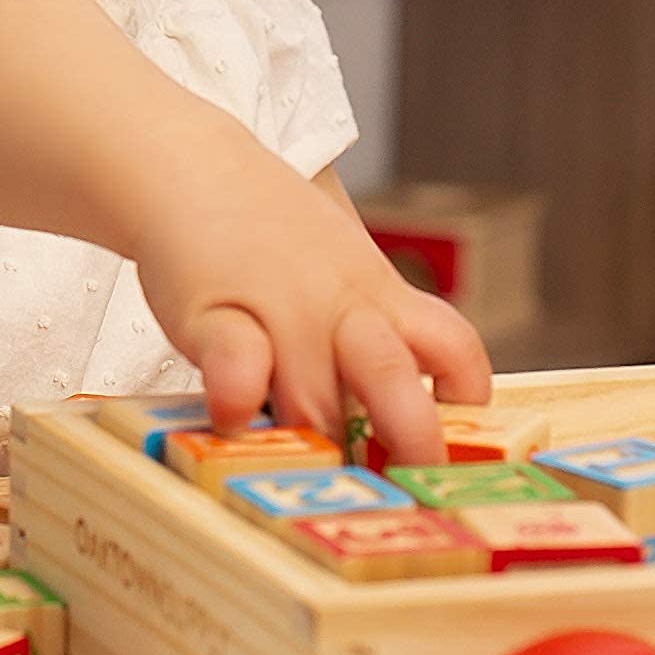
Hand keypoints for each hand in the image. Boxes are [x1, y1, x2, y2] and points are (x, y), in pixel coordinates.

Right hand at [124, 138, 492, 466]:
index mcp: (378, 296)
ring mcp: (277, 310)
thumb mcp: (342, 267)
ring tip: (316, 480)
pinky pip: (237, 362)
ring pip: (316, 396)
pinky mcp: (212, 314)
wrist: (190, 164)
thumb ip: (369, 332)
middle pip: (393, 380)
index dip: (464, 399)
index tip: (458, 442)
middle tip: (401, 490)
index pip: (452, 348)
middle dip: (406, 444)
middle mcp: (338, 307)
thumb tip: (395, 411)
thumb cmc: (267, 232)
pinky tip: (236, 418)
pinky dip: (240, 397)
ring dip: (320, 444)